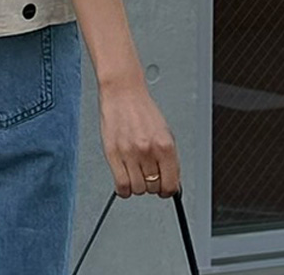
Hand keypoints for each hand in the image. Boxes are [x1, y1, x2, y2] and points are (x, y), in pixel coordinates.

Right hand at [98, 80, 180, 198]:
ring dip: (137, 185)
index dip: (168, 190)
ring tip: (136, 173)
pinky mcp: (112, 154)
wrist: (122, 92)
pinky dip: (124, 188)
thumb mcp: (165, 132)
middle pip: (153, 189)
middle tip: (148, 175)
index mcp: (165, 146)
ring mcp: (129, 153)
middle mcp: (148, 151)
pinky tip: (125, 179)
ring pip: (137, 189)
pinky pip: (121, 185)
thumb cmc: (142, 110)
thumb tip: (170, 180)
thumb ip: (168, 158)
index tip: (164, 189)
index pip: (171, 185)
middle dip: (152, 184)